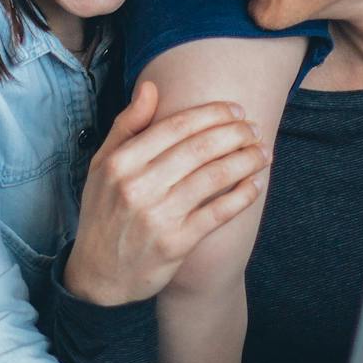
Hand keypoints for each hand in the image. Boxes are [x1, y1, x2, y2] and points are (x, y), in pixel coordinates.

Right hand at [62, 81, 269, 306]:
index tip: (236, 110)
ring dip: (246, 160)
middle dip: (236, 133)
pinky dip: (242, 196)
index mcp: (121, 162)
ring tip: (264, 152)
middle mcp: (138, 186)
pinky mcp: (176, 243)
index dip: (213, 114)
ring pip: (214, 177)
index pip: (177, 126)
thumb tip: (150, 87)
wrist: (98, 274)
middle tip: (255, 128)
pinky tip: (256, 184)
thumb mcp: (102, 166)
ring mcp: (158, 216)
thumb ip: (126, 126)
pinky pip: (218, 212)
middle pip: (200, 148)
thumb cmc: (104, 213)